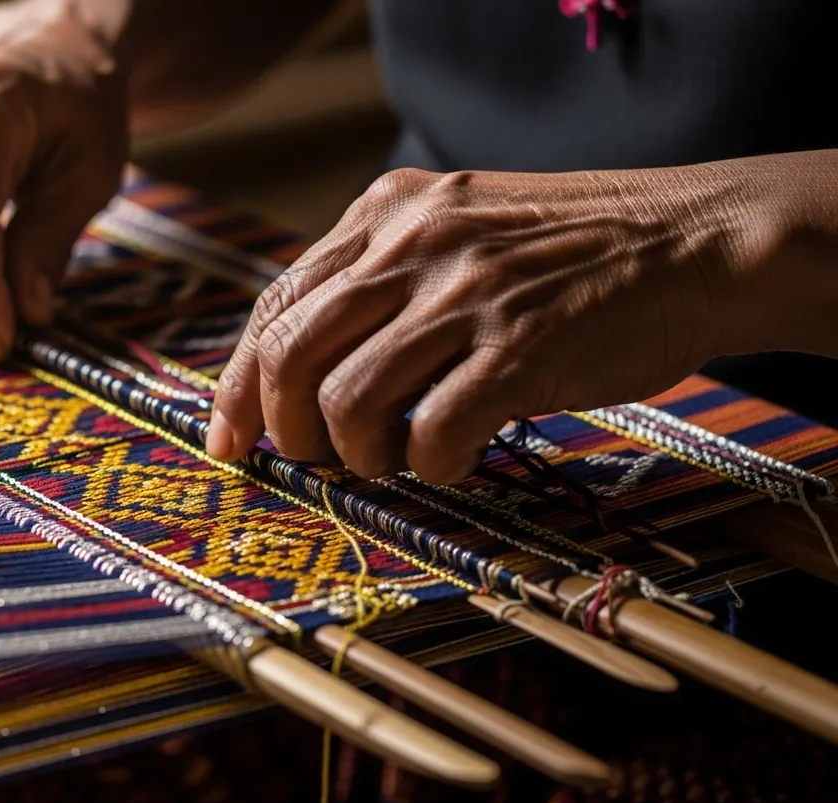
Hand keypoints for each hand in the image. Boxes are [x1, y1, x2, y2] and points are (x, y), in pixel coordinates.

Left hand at [205, 164, 771, 483]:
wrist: (696, 242)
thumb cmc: (572, 253)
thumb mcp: (459, 230)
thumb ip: (380, 280)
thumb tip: (303, 370)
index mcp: (387, 212)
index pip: (276, 307)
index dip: (238, 387)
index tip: (230, 440)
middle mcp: (414, 244)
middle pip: (290, 357)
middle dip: (285, 429)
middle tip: (312, 459)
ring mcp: (466, 294)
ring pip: (348, 402)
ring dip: (358, 455)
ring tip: (396, 457)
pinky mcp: (519, 349)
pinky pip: (430, 433)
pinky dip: (427, 466)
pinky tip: (452, 458)